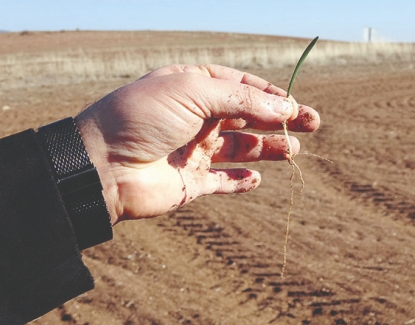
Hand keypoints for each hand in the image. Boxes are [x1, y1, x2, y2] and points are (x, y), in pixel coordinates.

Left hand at [75, 64, 319, 224]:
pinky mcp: (191, 182)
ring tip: (293, 151)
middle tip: (312, 124)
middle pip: (248, 117)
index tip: (295, 104)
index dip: (271, 94)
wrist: (102, 166)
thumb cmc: (143, 118)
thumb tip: (285, 106)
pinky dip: (240, 180)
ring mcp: (193, 150)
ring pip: (241, 148)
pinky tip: (256, 179)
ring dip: (268, 148)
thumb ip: (243, 100)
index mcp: (193, 87)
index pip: (241, 86)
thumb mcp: (194, 92)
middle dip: (280, 120)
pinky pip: (222, 181)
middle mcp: (195, 117)